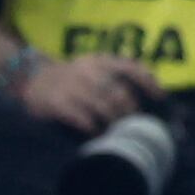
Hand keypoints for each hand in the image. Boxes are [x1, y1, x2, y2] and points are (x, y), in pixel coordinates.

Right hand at [15, 52, 156, 132]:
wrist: (34, 78)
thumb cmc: (74, 77)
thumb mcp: (95, 66)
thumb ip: (119, 72)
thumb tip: (152, 87)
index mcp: (100, 60)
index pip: (130, 67)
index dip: (147, 82)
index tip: (160, 97)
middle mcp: (88, 70)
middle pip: (118, 92)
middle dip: (129, 110)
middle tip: (134, 123)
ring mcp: (72, 86)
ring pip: (101, 105)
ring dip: (113, 120)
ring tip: (118, 131)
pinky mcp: (57, 102)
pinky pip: (80, 117)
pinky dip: (92, 126)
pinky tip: (97, 133)